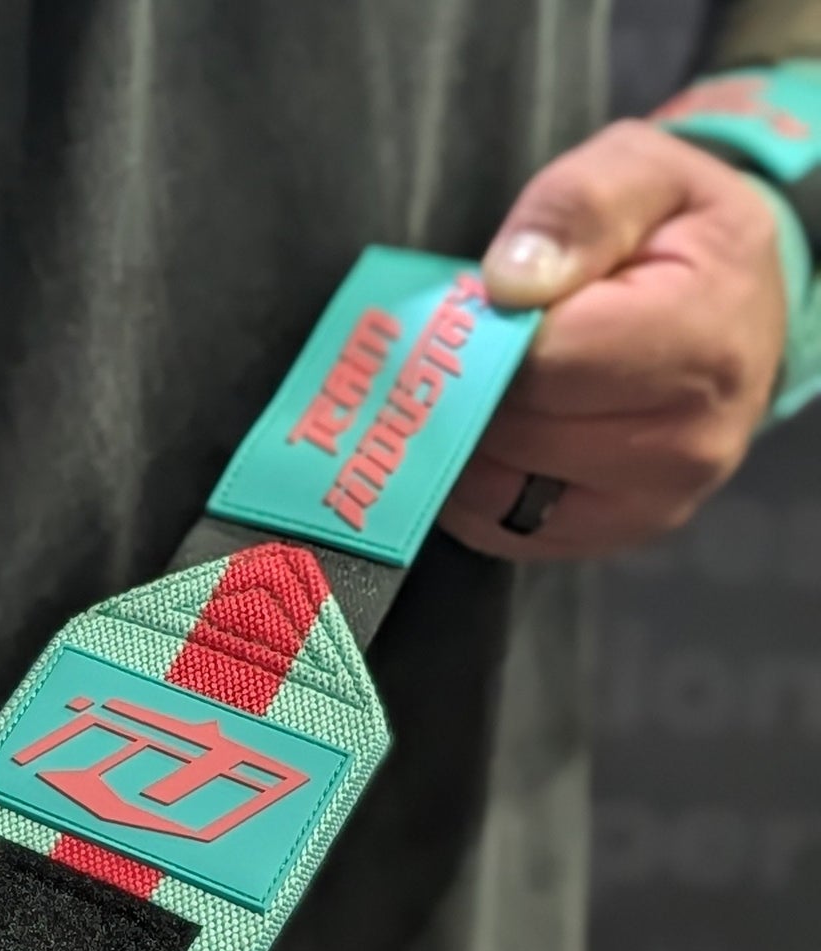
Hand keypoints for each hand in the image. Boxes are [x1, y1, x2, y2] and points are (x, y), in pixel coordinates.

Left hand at [442, 119, 788, 560]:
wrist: (733, 308)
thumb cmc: (679, 235)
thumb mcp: (641, 173)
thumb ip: (577, 207)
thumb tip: (509, 282)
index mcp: (701, 337)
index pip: (543, 362)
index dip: (487, 336)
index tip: (469, 311)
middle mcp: (688, 440)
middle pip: (514, 430)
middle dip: (469, 388)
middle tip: (460, 351)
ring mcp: (652, 502)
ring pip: (495, 487)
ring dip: (462, 440)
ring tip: (475, 388)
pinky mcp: (612, 535)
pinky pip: (500, 527)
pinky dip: (472, 486)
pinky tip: (486, 437)